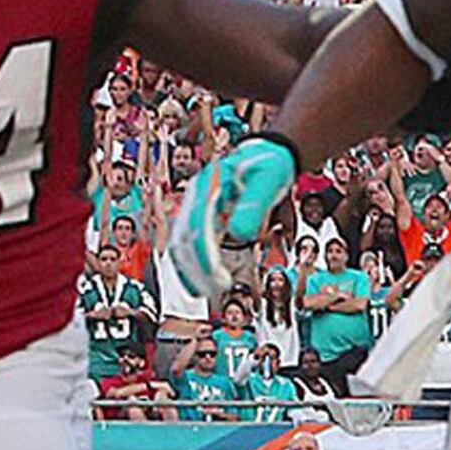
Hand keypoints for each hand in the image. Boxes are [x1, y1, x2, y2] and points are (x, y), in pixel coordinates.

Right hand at [173, 134, 296, 303]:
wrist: (267, 155)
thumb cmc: (269, 166)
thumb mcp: (268, 183)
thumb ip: (254, 208)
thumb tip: (241, 235)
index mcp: (208, 186)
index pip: (197, 226)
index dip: (204, 255)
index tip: (217, 278)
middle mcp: (196, 198)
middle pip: (183, 238)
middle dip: (195, 268)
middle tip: (212, 292)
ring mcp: (196, 208)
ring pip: (181, 244)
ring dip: (190, 271)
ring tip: (206, 293)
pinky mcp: (202, 218)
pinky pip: (189, 245)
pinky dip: (192, 266)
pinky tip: (201, 284)